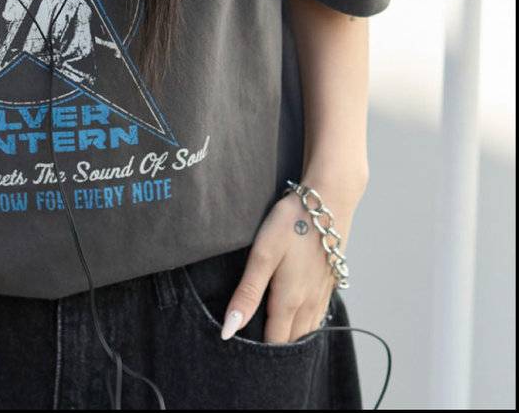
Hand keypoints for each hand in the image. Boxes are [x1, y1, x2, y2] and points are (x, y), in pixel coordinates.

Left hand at [221, 191, 343, 343]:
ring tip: (274, 342)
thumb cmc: (292, 224)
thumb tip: (229, 330)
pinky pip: (318, 315)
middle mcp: (309, 303)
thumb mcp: (263, 255)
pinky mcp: (330, 282)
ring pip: (307, 329)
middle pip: (292, 340)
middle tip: (257, 355)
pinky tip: (297, 319)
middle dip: (276, 350)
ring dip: (292, 338)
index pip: (275, 342)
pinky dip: (306, 324)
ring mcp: (322, 293)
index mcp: (290, 300)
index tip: (244, 359)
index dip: (260, 353)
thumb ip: (247, 293)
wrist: (330, 200)